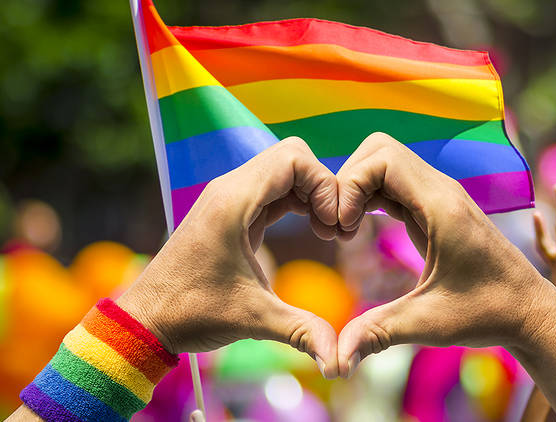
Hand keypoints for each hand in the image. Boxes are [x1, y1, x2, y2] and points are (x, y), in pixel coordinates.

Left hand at [116, 137, 339, 377]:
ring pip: (283, 170)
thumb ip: (302, 332)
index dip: (324, 185)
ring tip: (325, 231)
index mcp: (233, 202)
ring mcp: (228, 198)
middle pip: (292, 157)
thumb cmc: (191, 314)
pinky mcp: (230, 212)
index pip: (294, 158)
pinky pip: (273, 189)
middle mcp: (229, 189)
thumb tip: (339, 361)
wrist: (147, 320)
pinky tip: (310, 229)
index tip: (331, 225)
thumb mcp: (253, 320)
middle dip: (322, 186)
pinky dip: (297, 201)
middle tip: (332, 227)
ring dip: (311, 193)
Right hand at [334, 132, 555, 376]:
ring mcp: (440, 196)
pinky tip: (360, 230)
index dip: (350, 186)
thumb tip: (335, 362)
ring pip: (385, 163)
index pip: (382, 158)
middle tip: (338, 227)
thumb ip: (378, 333)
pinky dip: (369, 197)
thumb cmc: (487, 314)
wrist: (529, 311)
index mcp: (441, 206)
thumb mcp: (428, 323)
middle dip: (347, 182)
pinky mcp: (437, 208)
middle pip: (378, 150)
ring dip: (356, 189)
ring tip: (345, 231)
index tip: (342, 231)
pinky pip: (394, 183)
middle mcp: (441, 190)